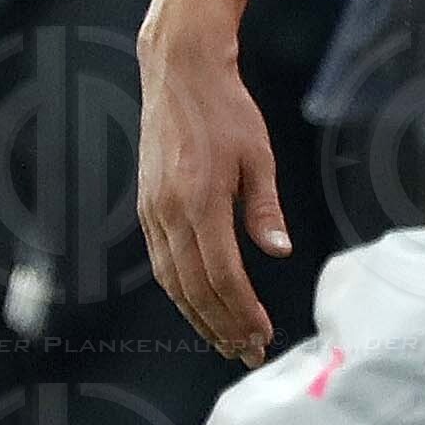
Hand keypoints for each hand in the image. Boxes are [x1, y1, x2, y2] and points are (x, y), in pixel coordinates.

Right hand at [137, 30, 291, 367]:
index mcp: (200, 202)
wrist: (179, 73)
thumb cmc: (225, 110)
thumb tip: (278, 251)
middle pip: (194, 288)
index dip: (242, 311)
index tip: (262, 333)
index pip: (222, 275)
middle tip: (245, 351)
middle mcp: (169, 213)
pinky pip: (161, 261)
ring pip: (172, 280)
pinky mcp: (146, 206)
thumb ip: (264, 208)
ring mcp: (152, 211)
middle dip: (221, 326)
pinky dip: (180, 290)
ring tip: (224, 339)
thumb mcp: (257, 156)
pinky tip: (198, 303)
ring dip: (198, 315)